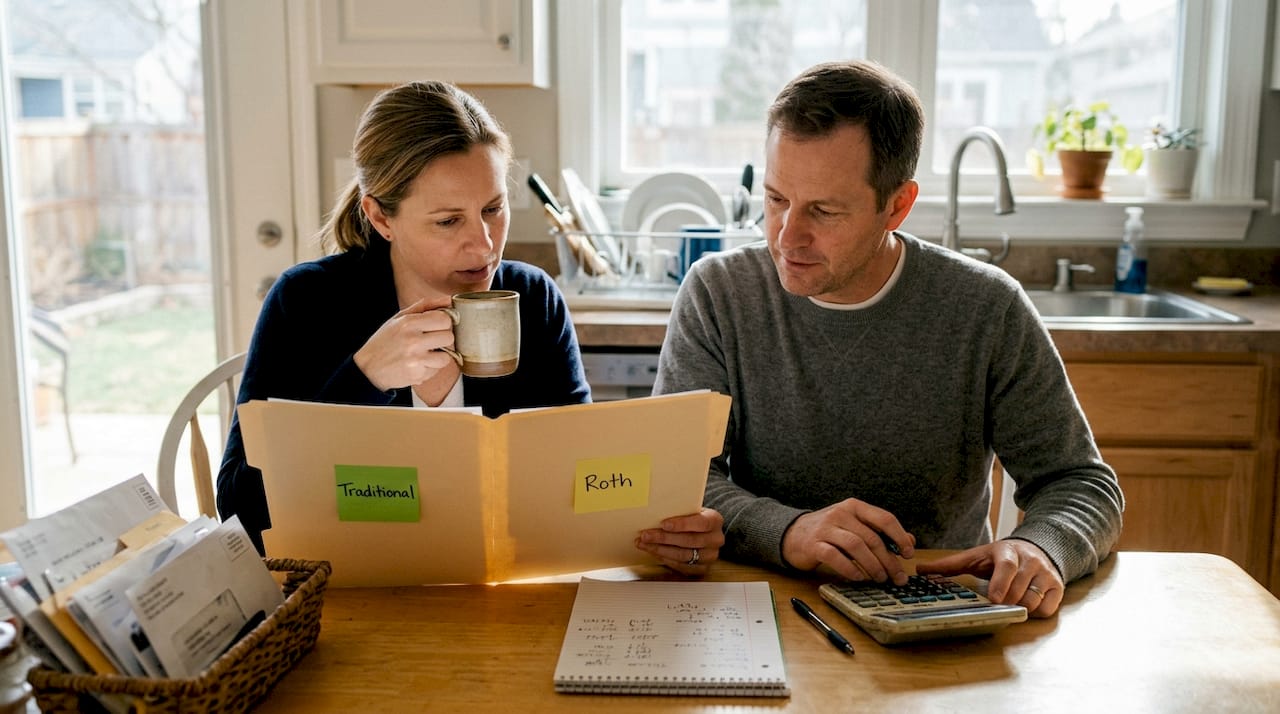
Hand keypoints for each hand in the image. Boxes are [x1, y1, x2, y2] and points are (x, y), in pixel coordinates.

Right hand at [353, 298, 458, 390]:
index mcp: (409, 323)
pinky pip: (436, 371)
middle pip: (448, 337)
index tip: (437, 326)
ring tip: (424, 354)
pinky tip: (417, 364)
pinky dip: (429, 369)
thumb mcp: (399, 318)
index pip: (444, 319)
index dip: (443, 323)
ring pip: (446, 357)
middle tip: (430, 341)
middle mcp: (413, 340)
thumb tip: (448, 299)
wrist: (368, 368)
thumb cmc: (384, 341)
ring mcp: (416, 359)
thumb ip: (425, 306)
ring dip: (438, 357)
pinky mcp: (417, 375)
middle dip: (442, 339)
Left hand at [636, 508, 724, 574]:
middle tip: (645, 535)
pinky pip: (681, 566)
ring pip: (683, 556)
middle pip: (689, 541)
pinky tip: (653, 552)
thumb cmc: (692, 517)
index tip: (663, 524)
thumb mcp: (690, 509)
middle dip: (664, 538)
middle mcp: (716, 539)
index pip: (700, 523)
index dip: (682, 524)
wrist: (703, 531)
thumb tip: (654, 512)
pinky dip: (665, 559)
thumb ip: (678, 511)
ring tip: (644, 544)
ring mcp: (710, 556)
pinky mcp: (702, 568)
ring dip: (660, 550)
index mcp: (715, 520)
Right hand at [780, 499, 914, 585]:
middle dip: (888, 560)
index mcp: (854, 506)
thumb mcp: (855, 526)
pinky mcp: (813, 544)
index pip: (884, 518)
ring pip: (856, 546)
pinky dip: (850, 569)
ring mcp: (825, 528)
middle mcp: (840, 513)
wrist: (793, 534)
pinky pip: (835, 557)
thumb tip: (909, 541)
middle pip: (872, 537)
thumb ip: (880, 531)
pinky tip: (858, 578)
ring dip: (872, 566)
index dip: (899, 537)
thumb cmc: (830, 532)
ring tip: (879, 578)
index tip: (908, 554)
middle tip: (896, 577)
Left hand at [915, 539, 1064, 616]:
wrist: (1037, 549)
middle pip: (1019, 588)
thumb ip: (950, 565)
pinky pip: (1047, 608)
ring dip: (1020, 607)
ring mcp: (1046, 573)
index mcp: (1007, 551)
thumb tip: (920, 569)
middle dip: (1007, 601)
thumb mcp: (976, 557)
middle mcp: (1030, 560)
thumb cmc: (1001, 557)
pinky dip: (1036, 611)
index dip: (1000, 583)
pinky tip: (1027, 605)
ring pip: (1034, 600)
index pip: (1006, 566)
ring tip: (1011, 603)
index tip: (993, 599)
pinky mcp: (1057, 586)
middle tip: (998, 605)